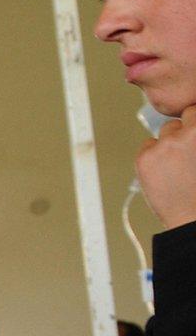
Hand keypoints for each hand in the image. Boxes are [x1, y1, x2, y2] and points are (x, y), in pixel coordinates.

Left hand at [137, 111, 195, 228]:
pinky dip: (154, 155)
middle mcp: (188, 134)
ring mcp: (165, 145)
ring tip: (180, 165)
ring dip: (170, 142)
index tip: (195, 132)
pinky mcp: (145, 157)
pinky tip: (165, 172)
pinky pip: (148, 146)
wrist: (195, 219)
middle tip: (189, 150)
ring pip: (165, 131)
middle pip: (184, 116)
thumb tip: (193, 126)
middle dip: (187, 129)